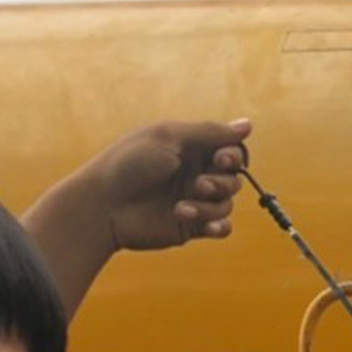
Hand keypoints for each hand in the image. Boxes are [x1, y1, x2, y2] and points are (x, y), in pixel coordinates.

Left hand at [84, 119, 251, 253]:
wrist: (102, 206)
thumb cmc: (129, 164)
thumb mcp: (169, 137)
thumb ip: (210, 132)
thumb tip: (248, 124)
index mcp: (190, 148)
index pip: (230, 150)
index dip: (233, 155)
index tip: (220, 158)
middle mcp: (194, 172)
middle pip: (233, 178)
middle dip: (222, 182)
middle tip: (198, 184)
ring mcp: (193, 200)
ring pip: (227, 204)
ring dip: (211, 205)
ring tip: (183, 206)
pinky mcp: (190, 226)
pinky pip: (221, 228)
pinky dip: (219, 226)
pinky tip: (208, 226)